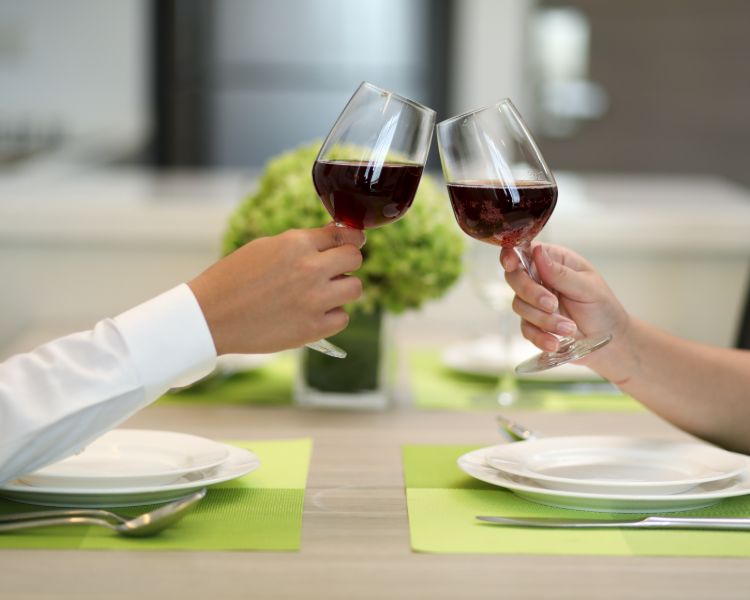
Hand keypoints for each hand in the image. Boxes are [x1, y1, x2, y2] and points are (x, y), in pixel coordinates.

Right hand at [189, 225, 364, 354]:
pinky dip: (332, 317)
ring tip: (320, 294)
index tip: (353, 242)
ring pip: (355, 289)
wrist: (210, 316)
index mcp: (296, 244)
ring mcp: (313, 300)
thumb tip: (333, 242)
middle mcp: (310, 269)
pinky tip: (313, 314)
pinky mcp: (312, 328)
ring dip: (341, 290)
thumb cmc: (232, 280)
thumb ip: (301, 244)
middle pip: (355, 259)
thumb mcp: (265, 247)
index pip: (344, 235)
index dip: (351, 239)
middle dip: (346, 263)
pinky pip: (343, 318)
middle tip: (333, 271)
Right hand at [501, 243, 631, 379]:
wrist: (610, 342)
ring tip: (569, 328)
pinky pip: (525, 329)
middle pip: (515, 278)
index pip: (525, 251)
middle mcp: (540, 279)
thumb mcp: (588, 287)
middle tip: (552, 305)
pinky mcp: (533, 324)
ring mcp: (534, 302)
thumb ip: (561, 273)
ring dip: (543, 320)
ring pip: (520, 306)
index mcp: (554, 261)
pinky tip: (555, 342)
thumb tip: (538, 253)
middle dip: (531, 293)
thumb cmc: (604, 308)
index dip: (511, 255)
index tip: (511, 264)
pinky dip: (540, 337)